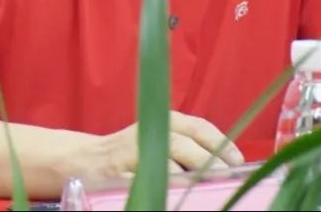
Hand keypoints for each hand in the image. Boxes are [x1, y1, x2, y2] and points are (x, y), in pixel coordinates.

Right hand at [74, 111, 242, 180]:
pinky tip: (171, 199)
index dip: (219, 143)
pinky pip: (143, 185)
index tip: (236, 160)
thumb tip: (225, 164)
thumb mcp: (159, 137)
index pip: (197, 126)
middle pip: (182, 146)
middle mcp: (147, 133)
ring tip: (199, 191)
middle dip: (205, 163)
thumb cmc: (132, 151)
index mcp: (163, 121)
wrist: (83, 159)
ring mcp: (130, 154)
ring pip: (164, 168)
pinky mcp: (117, 176)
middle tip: (223, 178)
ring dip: (184, 181)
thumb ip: (188, 146)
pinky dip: (159, 191)